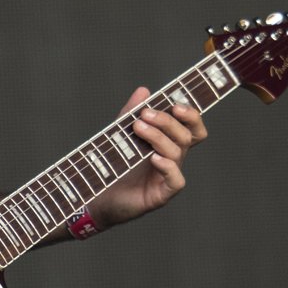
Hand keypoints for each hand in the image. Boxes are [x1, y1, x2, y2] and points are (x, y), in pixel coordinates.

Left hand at [89, 86, 207, 227]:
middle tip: (145, 114)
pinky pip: (176, 180)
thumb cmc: (112, 165)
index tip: (176, 105)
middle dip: (168, 121)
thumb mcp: (121, 134)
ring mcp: (168, 177)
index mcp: (168, 143)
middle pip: (186, 136)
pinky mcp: (161, 194)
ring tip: (138, 128)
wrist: (95, 196)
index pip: (192, 128)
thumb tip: (144, 90)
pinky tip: (153, 158)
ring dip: (159, 136)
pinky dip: (168, 167)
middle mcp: (173, 159)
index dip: (192, 116)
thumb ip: (131, 113)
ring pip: (178, 152)